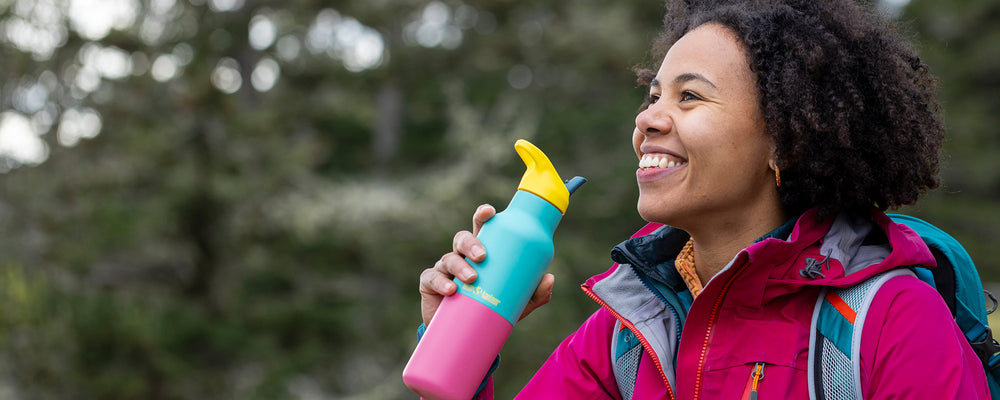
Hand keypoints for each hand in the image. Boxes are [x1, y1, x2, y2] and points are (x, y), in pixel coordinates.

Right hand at [419, 204, 555, 325]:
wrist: (466, 337)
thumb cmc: (492, 311)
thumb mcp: (517, 304)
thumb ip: (535, 293)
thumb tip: (549, 279)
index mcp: (482, 252)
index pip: (481, 227)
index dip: (482, 215)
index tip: (489, 212)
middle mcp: (462, 257)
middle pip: (462, 239)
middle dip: (471, 243)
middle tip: (483, 256)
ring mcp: (445, 269)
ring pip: (448, 258)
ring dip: (460, 266)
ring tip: (472, 278)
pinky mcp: (430, 285)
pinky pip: (432, 277)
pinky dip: (440, 282)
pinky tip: (451, 289)